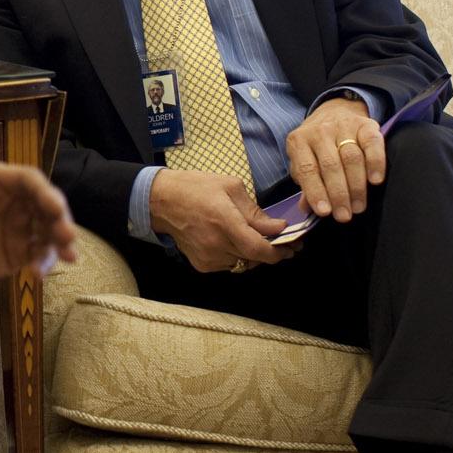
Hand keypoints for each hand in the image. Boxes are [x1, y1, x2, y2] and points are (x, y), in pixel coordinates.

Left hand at [0, 112, 79, 289]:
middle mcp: (11, 203)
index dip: (45, 192)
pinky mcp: (14, 255)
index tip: (54, 207)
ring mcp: (14, 229)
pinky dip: (44, 262)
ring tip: (68, 256)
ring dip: (62, 242)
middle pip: (46, 206)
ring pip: (48, 231)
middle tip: (68, 237)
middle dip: (62, 219)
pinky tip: (40, 273)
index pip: (29, 180)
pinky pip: (37, 255)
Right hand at [148, 168, 296, 272]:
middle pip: (254, 258)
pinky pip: (229, 264)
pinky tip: (232, 241)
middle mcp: (216, 244)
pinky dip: (236, 255)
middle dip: (272, 252)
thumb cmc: (196, 188)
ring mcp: (208, 257)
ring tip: (254, 238)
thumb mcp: (230, 187)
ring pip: (243, 263)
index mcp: (224, 221)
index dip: (278, 252)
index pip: (258, 249)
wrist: (162, 201)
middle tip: (283, 244)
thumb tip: (277, 227)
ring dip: (253, 253)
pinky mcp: (202, 265)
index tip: (290, 247)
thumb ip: (255, 212)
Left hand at [285, 96, 385, 221]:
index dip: (316, 192)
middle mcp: (320, 131)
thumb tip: (306, 209)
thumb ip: (306, 184)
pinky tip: (375, 181)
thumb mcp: (304, 161)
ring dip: (357, 186)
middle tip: (345, 216)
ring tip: (359, 206)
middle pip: (331, 165)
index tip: (325, 212)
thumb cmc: (316, 146)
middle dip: (339, 194)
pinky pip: (373, 144)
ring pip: (352, 158)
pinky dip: (376, 162)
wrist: (334, 111)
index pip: (307, 169)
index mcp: (299, 141)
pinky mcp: (366, 125)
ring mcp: (344, 126)